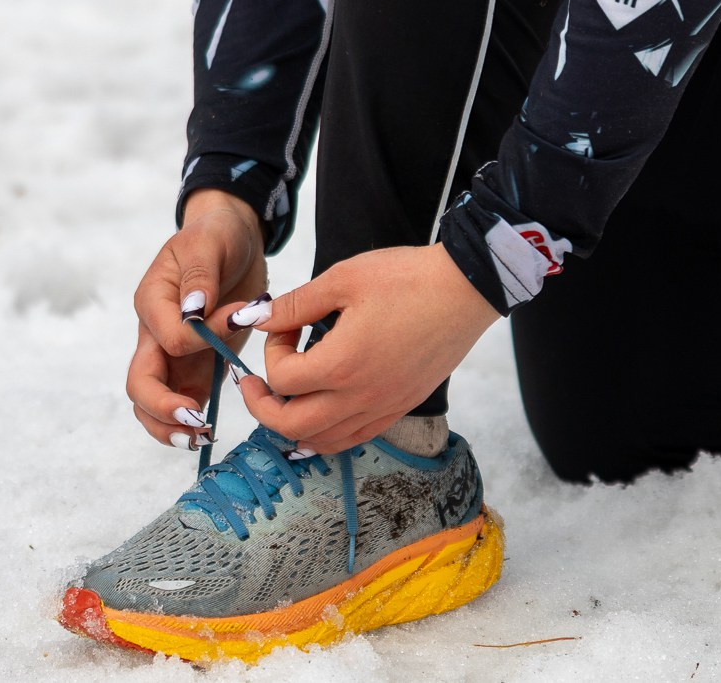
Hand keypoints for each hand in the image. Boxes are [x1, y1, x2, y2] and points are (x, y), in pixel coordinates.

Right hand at [125, 190, 267, 448]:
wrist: (233, 239)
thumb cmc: (216, 236)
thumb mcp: (209, 242)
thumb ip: (200, 275)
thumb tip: (194, 310)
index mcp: (153, 301)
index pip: (165, 337)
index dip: (198, 340)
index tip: (235, 320)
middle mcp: (155, 332)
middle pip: (141, 383)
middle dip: (164, 408)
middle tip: (199, 422)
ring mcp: (172, 354)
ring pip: (152, 403)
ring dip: (170, 426)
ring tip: (202, 438)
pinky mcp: (195, 365)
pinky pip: (181, 401)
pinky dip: (189, 423)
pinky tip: (210, 433)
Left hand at [230, 244, 499, 452]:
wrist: (465, 289)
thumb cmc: (407, 278)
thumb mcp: (343, 278)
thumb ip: (295, 304)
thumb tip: (258, 317)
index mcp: (342, 364)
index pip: (282, 379)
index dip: (271, 350)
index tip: (285, 324)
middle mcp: (361, 396)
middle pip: (291, 426)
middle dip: (263, 405)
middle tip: (254, 383)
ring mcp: (383, 407)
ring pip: (322, 442)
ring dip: (292, 425)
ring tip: (284, 398)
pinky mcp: (400, 407)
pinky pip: (353, 438)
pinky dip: (326, 434)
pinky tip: (320, 411)